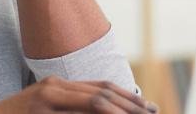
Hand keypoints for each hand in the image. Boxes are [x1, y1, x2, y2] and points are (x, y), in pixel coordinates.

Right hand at [0, 76, 157, 113]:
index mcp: (57, 85)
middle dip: (131, 105)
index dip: (128, 97)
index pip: (102, 87)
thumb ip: (69, 109)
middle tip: (152, 113)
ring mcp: (47, 98)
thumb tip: (101, 110)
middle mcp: (55, 87)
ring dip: (121, 111)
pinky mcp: (42, 108)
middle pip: (103, 93)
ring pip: (95, 100)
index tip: (148, 109)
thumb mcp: (44, 110)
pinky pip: (78, 112)